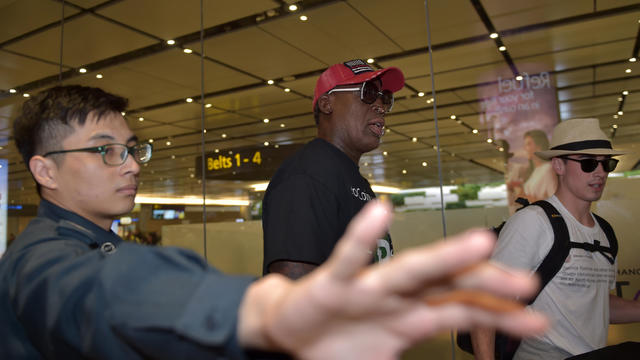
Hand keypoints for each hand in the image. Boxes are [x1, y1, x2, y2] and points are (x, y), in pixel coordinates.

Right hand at [238, 201, 547, 359]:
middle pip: (448, 285)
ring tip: (480, 243)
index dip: (500, 314)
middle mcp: (398, 296)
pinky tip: (380, 212)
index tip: (539, 319)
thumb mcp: (384, 358)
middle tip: (529, 283)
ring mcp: (368, 287)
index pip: (464, 310)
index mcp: (412, 316)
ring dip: (445, 257)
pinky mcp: (334, 282)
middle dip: (487, 284)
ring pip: (410, 268)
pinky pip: (348, 257)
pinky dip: (362, 236)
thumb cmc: (340, 343)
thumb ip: (413, 356)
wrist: (289, 333)